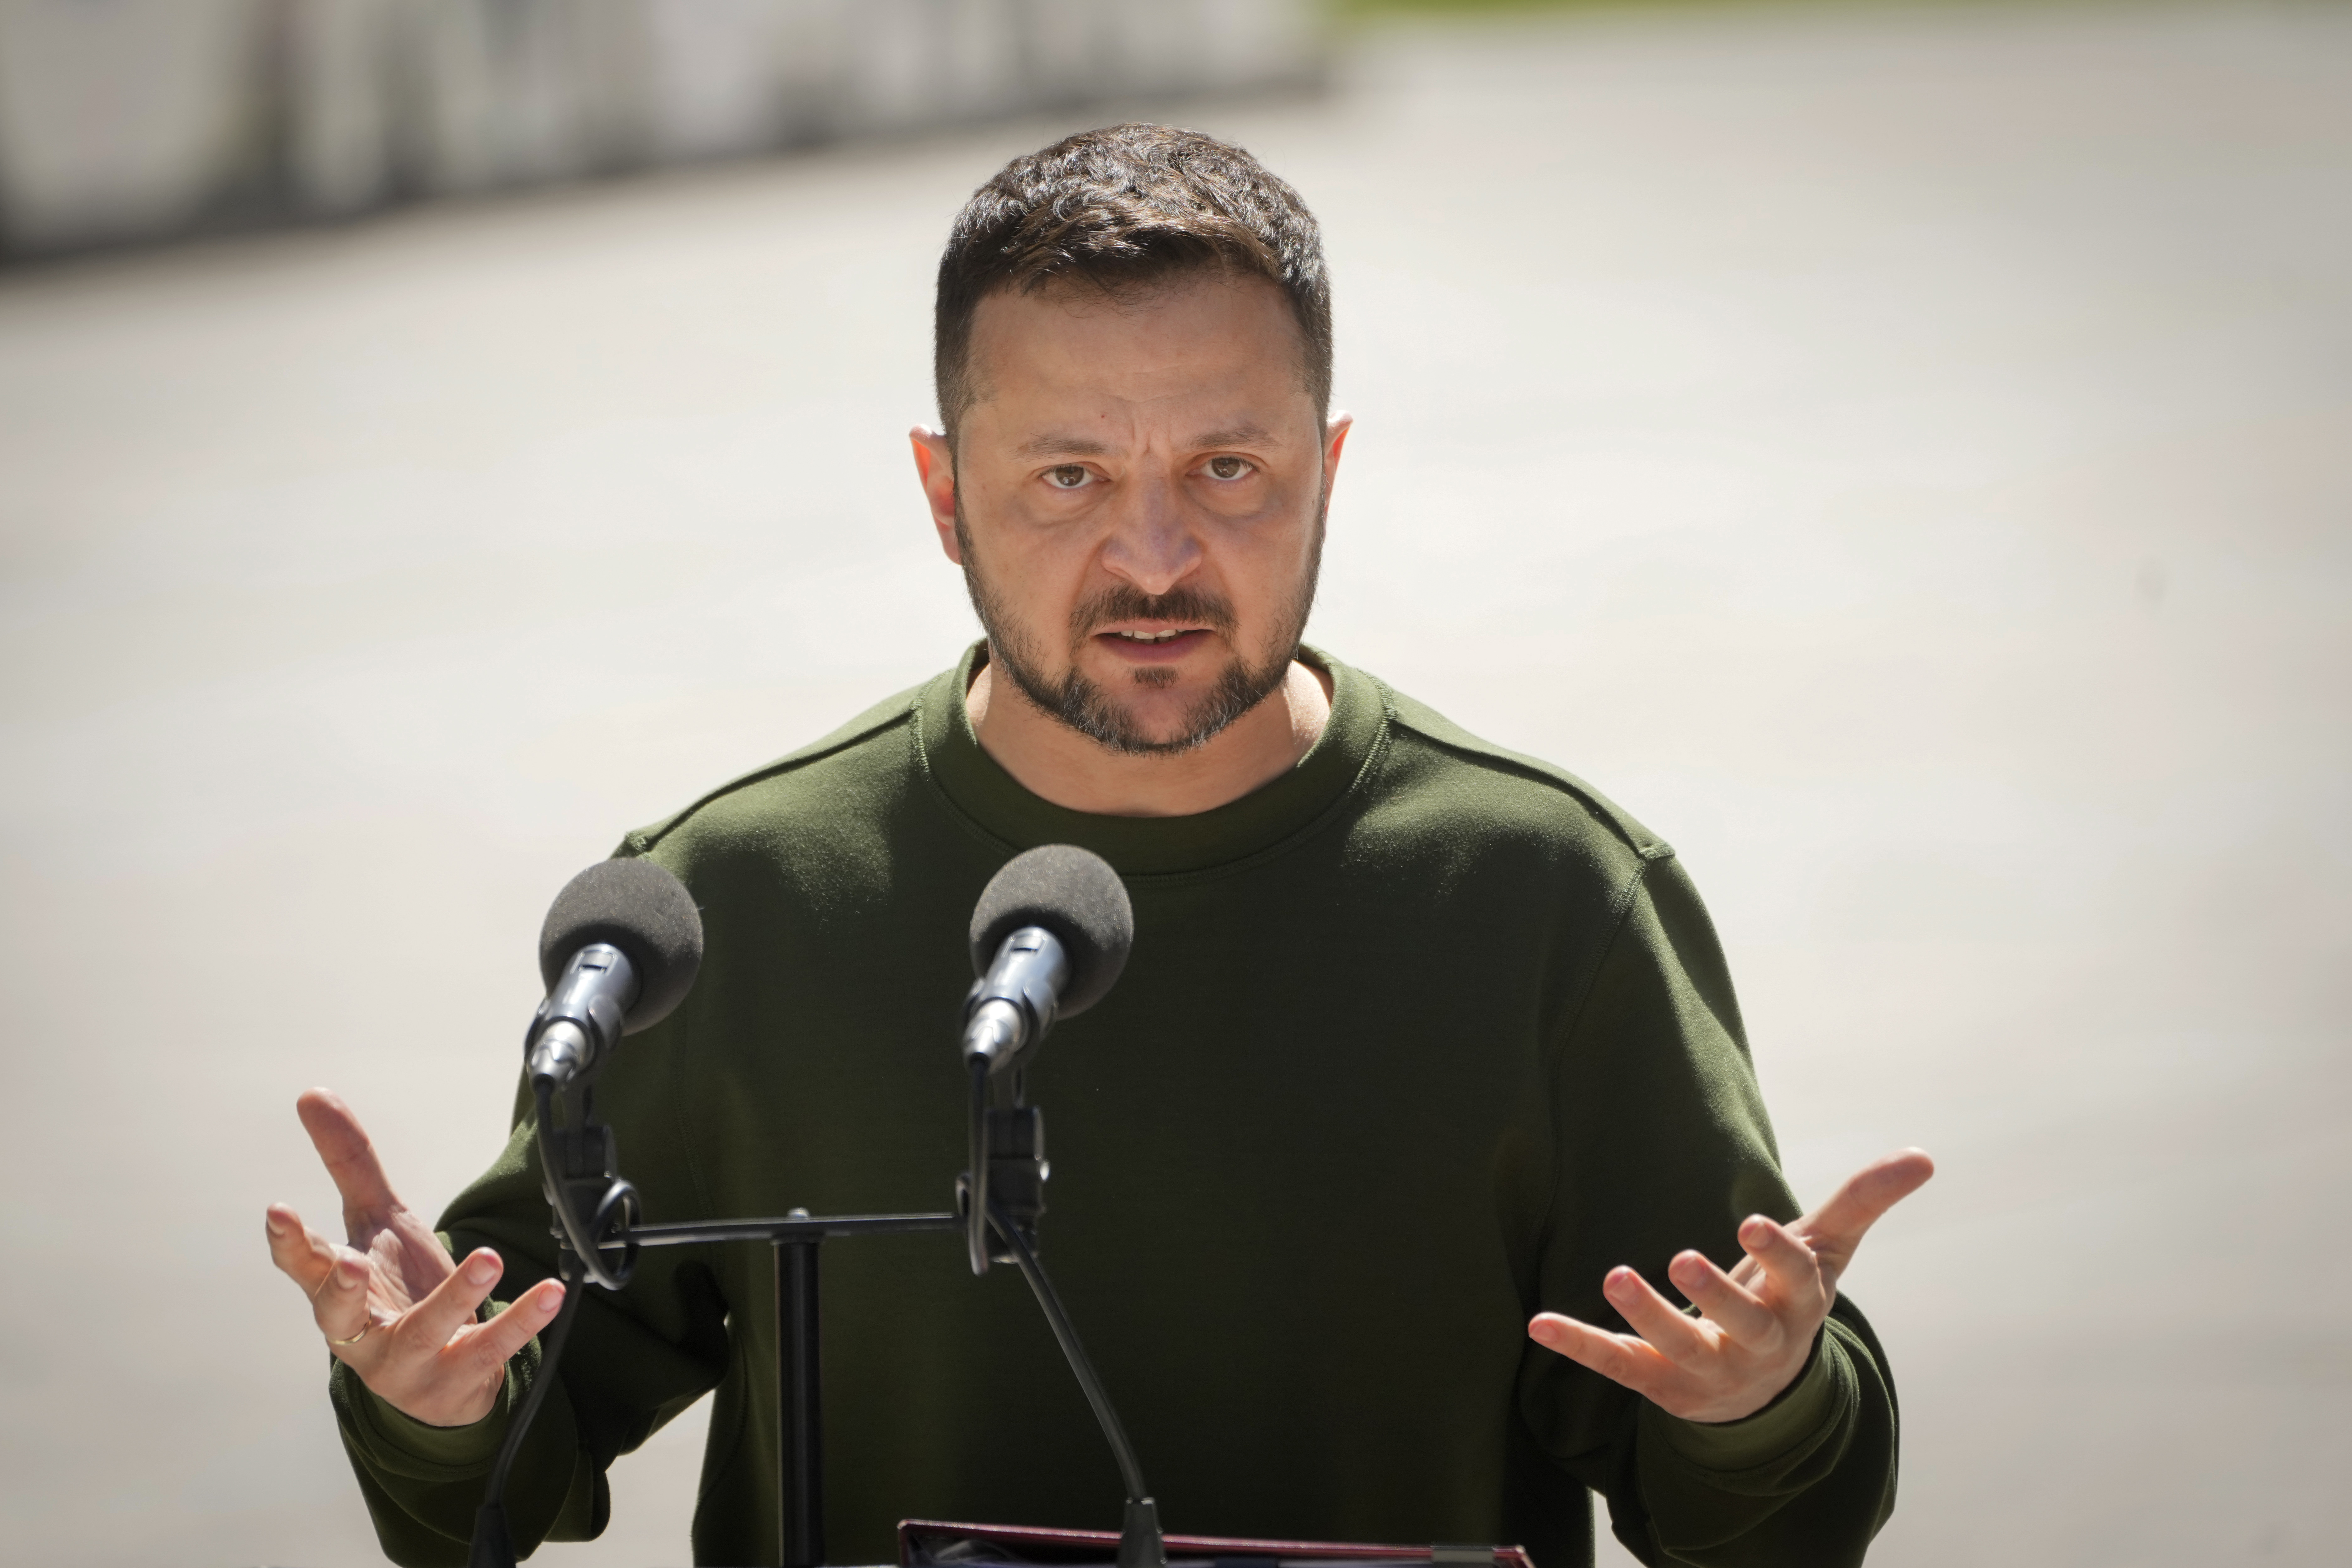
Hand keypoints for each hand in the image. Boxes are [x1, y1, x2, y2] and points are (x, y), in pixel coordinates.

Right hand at [264, 1087, 565, 1427]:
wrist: (437, 1373)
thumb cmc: (394, 1291)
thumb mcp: (376, 1222)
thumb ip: (349, 1162)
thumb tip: (313, 1094)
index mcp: (337, 1292)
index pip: (303, 1267)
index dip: (288, 1242)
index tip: (278, 1212)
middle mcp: (360, 1333)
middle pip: (338, 1312)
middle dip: (340, 1288)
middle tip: (349, 1261)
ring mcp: (407, 1361)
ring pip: (424, 1330)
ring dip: (456, 1296)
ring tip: (487, 1258)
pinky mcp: (457, 1378)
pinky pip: (490, 1350)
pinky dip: (520, 1322)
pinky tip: (550, 1294)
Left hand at [1528, 1148, 1933, 1423]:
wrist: (1762, 1390)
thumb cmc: (1789, 1298)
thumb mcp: (1826, 1250)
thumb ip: (1864, 1201)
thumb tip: (1924, 1155)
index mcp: (1795, 1305)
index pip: (1792, 1279)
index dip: (1774, 1253)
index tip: (1751, 1223)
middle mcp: (1754, 1344)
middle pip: (1740, 1324)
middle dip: (1714, 1295)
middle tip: (1681, 1257)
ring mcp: (1705, 1370)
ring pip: (1675, 1346)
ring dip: (1645, 1315)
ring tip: (1614, 1274)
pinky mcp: (1658, 1383)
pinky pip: (1616, 1365)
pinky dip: (1578, 1345)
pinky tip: (1538, 1324)